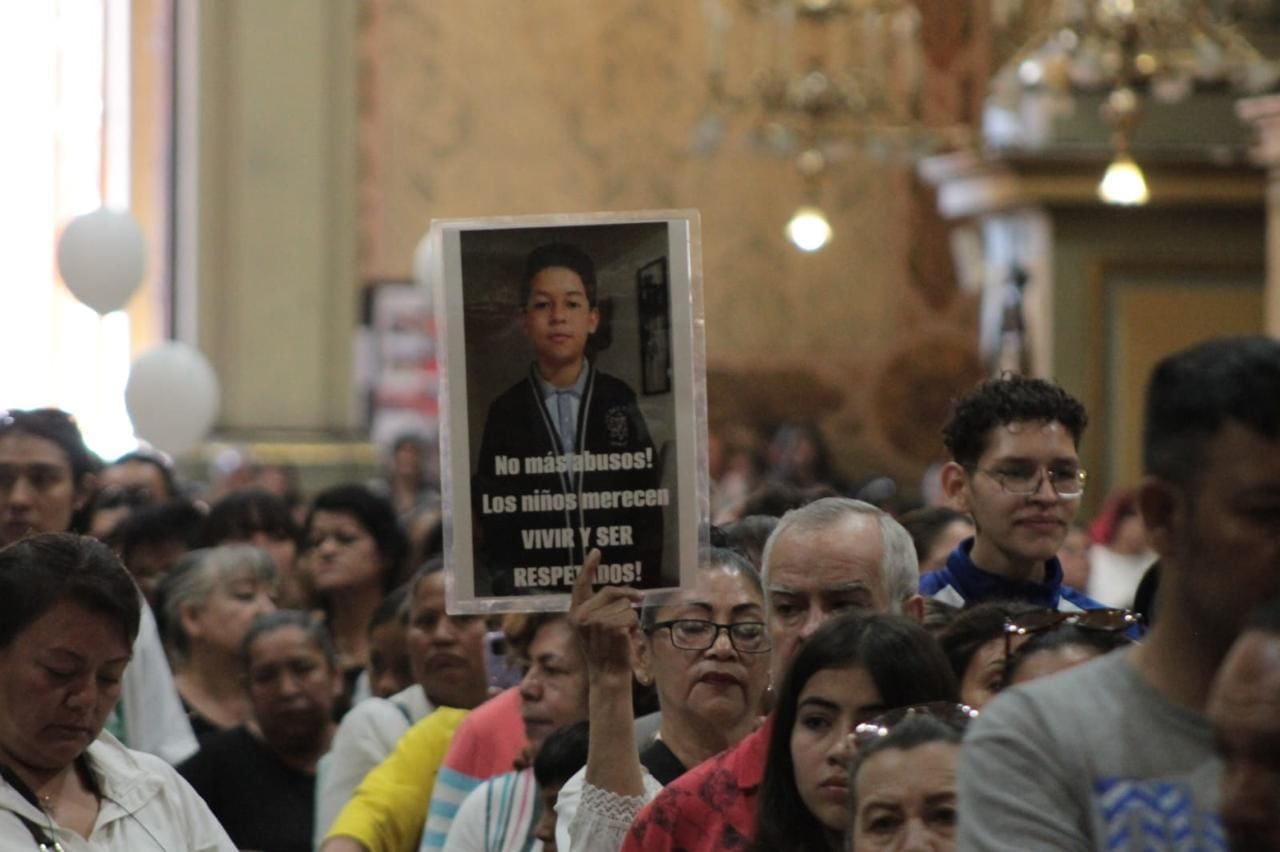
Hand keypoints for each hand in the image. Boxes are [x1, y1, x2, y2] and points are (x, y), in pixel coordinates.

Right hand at [568, 548, 643, 683]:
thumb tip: (626, 594)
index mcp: (576, 613)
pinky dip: (634, 628)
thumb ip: (602, 609)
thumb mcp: (598, 627)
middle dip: (628, 596)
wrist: (608, 676)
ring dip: (630, 619)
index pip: (581, 585)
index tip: (596, 552)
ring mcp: (594, 620)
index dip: (588, 567)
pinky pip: (631, 616)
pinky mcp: (609, 626)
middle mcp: (581, 615)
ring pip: (624, 605)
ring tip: (624, 636)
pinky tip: (627, 640)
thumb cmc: (607, 652)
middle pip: (611, 592)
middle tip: (640, 598)